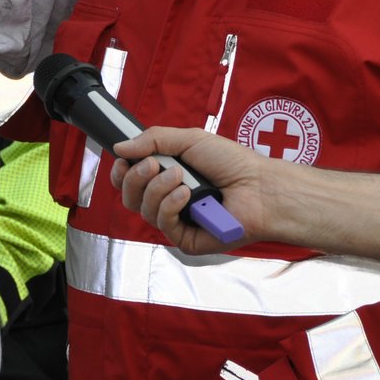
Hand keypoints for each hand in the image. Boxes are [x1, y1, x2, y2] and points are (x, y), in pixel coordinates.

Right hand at [110, 127, 265, 254]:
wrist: (260, 186)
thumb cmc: (232, 163)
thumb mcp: (190, 139)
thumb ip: (153, 139)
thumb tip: (119, 146)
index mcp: (167, 178)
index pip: (130, 181)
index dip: (121, 172)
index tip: (124, 160)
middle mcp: (168, 201)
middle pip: (129, 197)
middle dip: (135, 178)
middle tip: (154, 164)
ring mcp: (177, 221)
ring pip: (143, 209)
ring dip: (157, 188)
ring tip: (181, 176)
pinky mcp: (186, 239)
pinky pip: (163, 224)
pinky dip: (170, 205)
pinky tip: (186, 194)